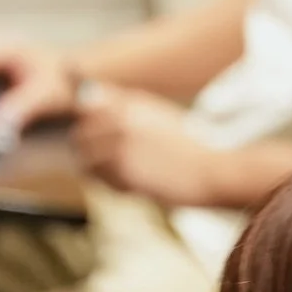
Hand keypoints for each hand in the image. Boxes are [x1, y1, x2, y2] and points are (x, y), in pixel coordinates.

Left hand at [69, 85, 237, 207]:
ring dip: (100, 173)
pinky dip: (115, 188)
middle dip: (88, 152)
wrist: (212, 169)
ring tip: (125, 177)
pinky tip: (137, 186)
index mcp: (131, 103)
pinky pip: (104, 182)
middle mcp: (121, 119)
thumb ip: (126, 111)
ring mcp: (120, 144)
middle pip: (80, 135)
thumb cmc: (189, 148)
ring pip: (87, 162)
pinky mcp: (124, 170)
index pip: (86, 105)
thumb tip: (93, 106)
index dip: (87, 123)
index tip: (94, 136)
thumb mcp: (158, 117)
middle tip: (107, 165)